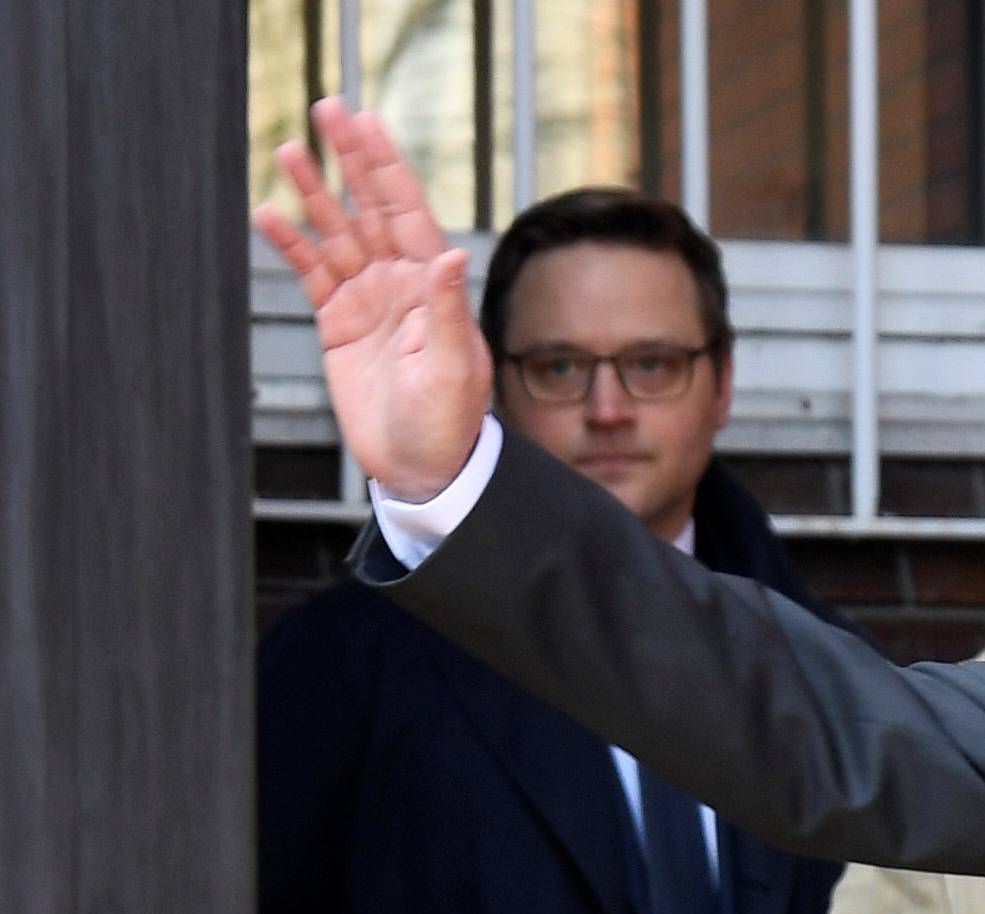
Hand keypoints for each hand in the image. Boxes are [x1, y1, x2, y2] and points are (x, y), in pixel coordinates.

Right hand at [254, 100, 493, 502]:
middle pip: (370, 208)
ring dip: (314, 194)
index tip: (366, 122)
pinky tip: (268, 215)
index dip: (386, 165)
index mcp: (432, 287)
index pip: (407, 211)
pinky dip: (291, 245)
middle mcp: (401, 285)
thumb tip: (451, 254)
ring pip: (337, 234)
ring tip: (288, 150)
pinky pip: (312, 274)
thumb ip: (445, 309)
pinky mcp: (340, 325)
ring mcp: (369, 301)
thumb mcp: (451, 367)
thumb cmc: (448, 423)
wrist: (421, 467)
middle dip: (350, 160)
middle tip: (327, 109)